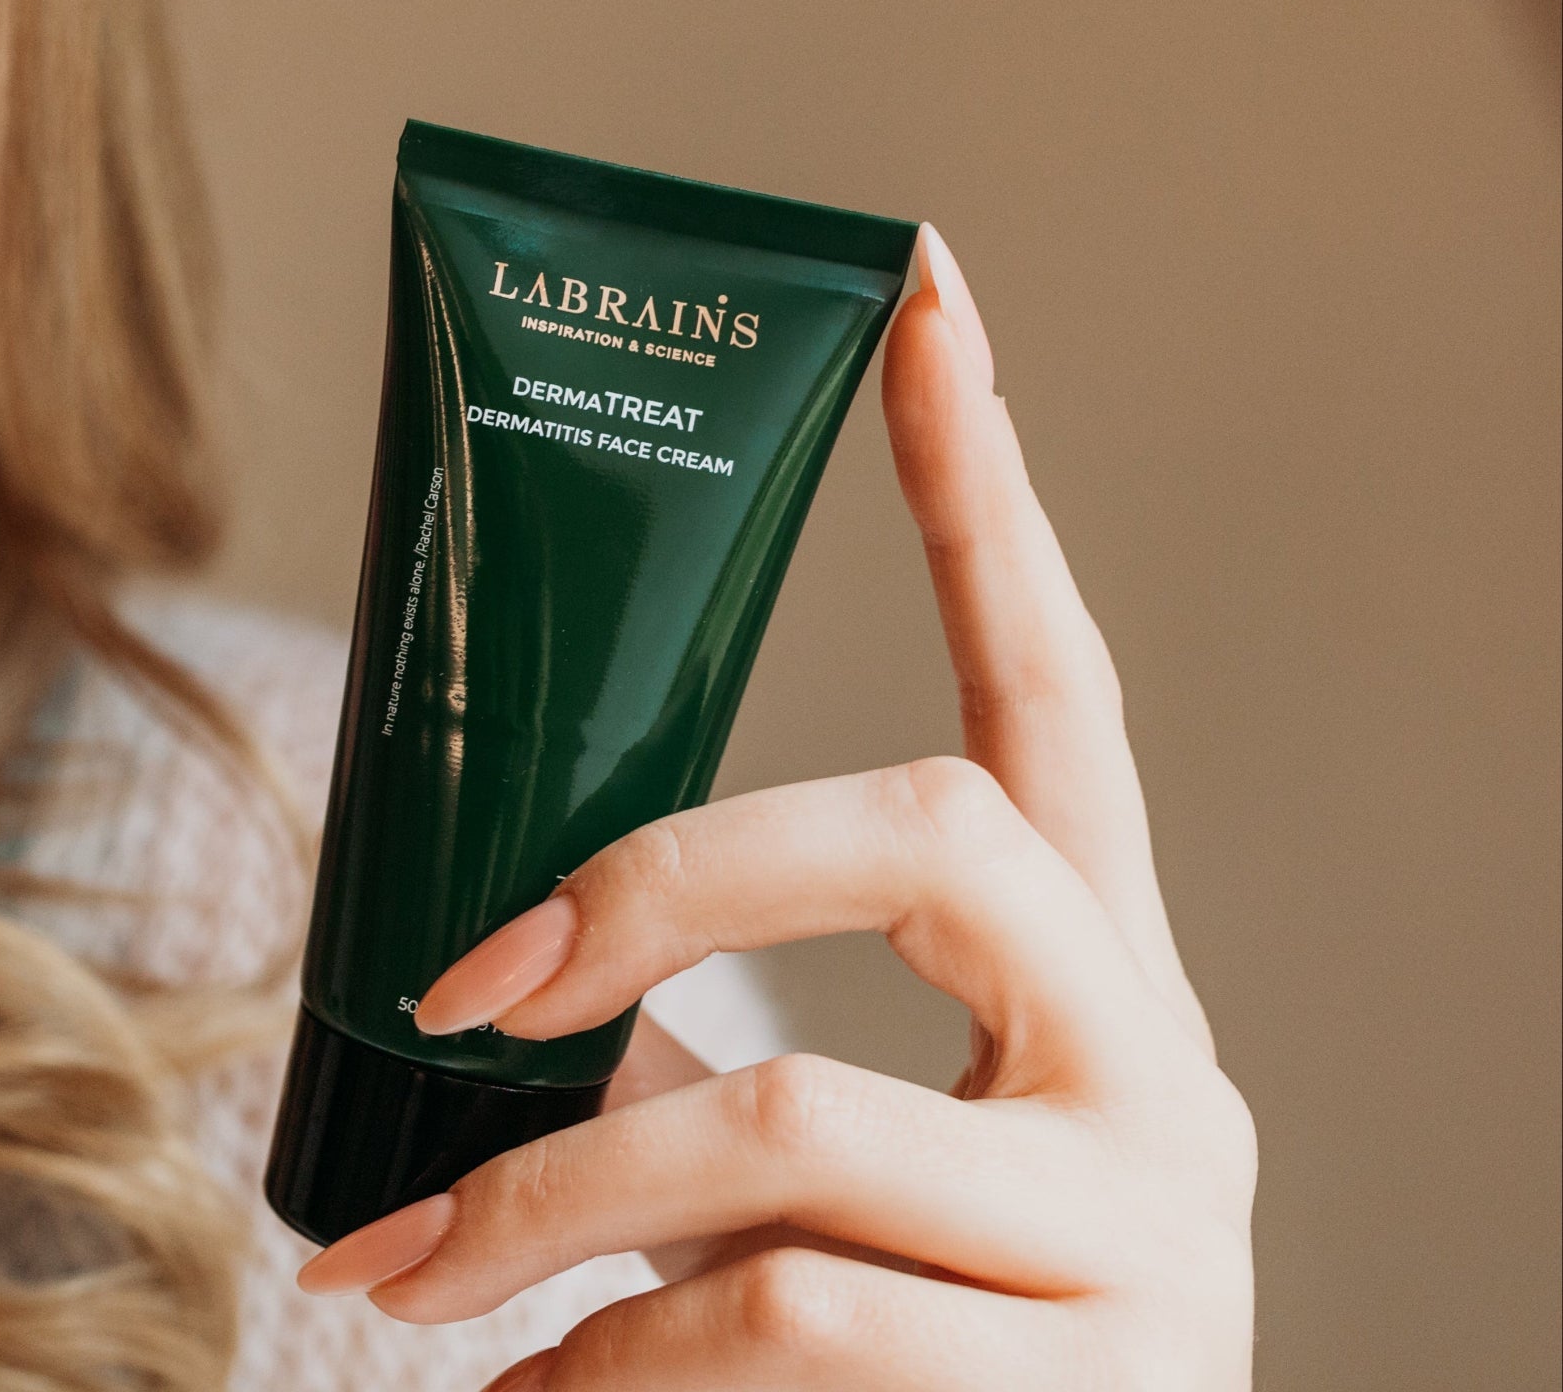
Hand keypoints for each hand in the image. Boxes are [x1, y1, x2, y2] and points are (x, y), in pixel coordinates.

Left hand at [296, 224, 1256, 1390]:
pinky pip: (787, 1324)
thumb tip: (483, 992)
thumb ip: (713, 1063)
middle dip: (659, 886)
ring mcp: (1144, 1235)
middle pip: (925, 834)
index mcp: (1095, 975)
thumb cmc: (914, 1341)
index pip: (1056, 685)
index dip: (985, 486)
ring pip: (796, 1128)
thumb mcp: (834, 1164)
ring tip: (408, 1284)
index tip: (921, 286)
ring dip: (552, 1206)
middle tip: (463, 978)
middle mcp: (1162, 1072)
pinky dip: (613, 1368)